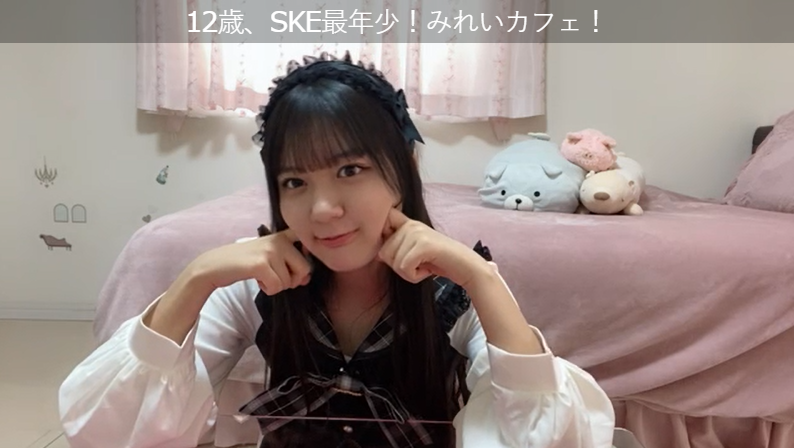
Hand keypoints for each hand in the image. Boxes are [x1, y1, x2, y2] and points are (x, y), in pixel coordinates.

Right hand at [190, 229, 312, 295]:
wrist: (214, 266)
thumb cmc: (243, 263)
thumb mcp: (269, 255)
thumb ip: (289, 262)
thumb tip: (307, 278)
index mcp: (282, 236)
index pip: (307, 243)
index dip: (308, 257)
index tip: (294, 264)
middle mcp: (279, 240)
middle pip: (305, 269)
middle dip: (290, 280)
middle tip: (274, 277)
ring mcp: (270, 251)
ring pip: (289, 281)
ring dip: (276, 285)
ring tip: (261, 276)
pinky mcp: (261, 264)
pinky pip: (277, 286)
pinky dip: (268, 290)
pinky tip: (257, 281)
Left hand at [377, 208, 486, 287]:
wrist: (466, 267)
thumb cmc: (441, 262)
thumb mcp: (415, 252)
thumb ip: (397, 249)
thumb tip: (377, 255)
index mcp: (408, 224)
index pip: (385, 218)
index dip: (381, 234)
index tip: (393, 246)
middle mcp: (410, 225)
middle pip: (383, 252)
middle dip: (399, 267)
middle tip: (419, 265)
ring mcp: (416, 233)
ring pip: (394, 262)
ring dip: (408, 273)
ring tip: (425, 266)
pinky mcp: (423, 244)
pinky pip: (404, 267)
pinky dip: (415, 276)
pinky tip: (428, 271)